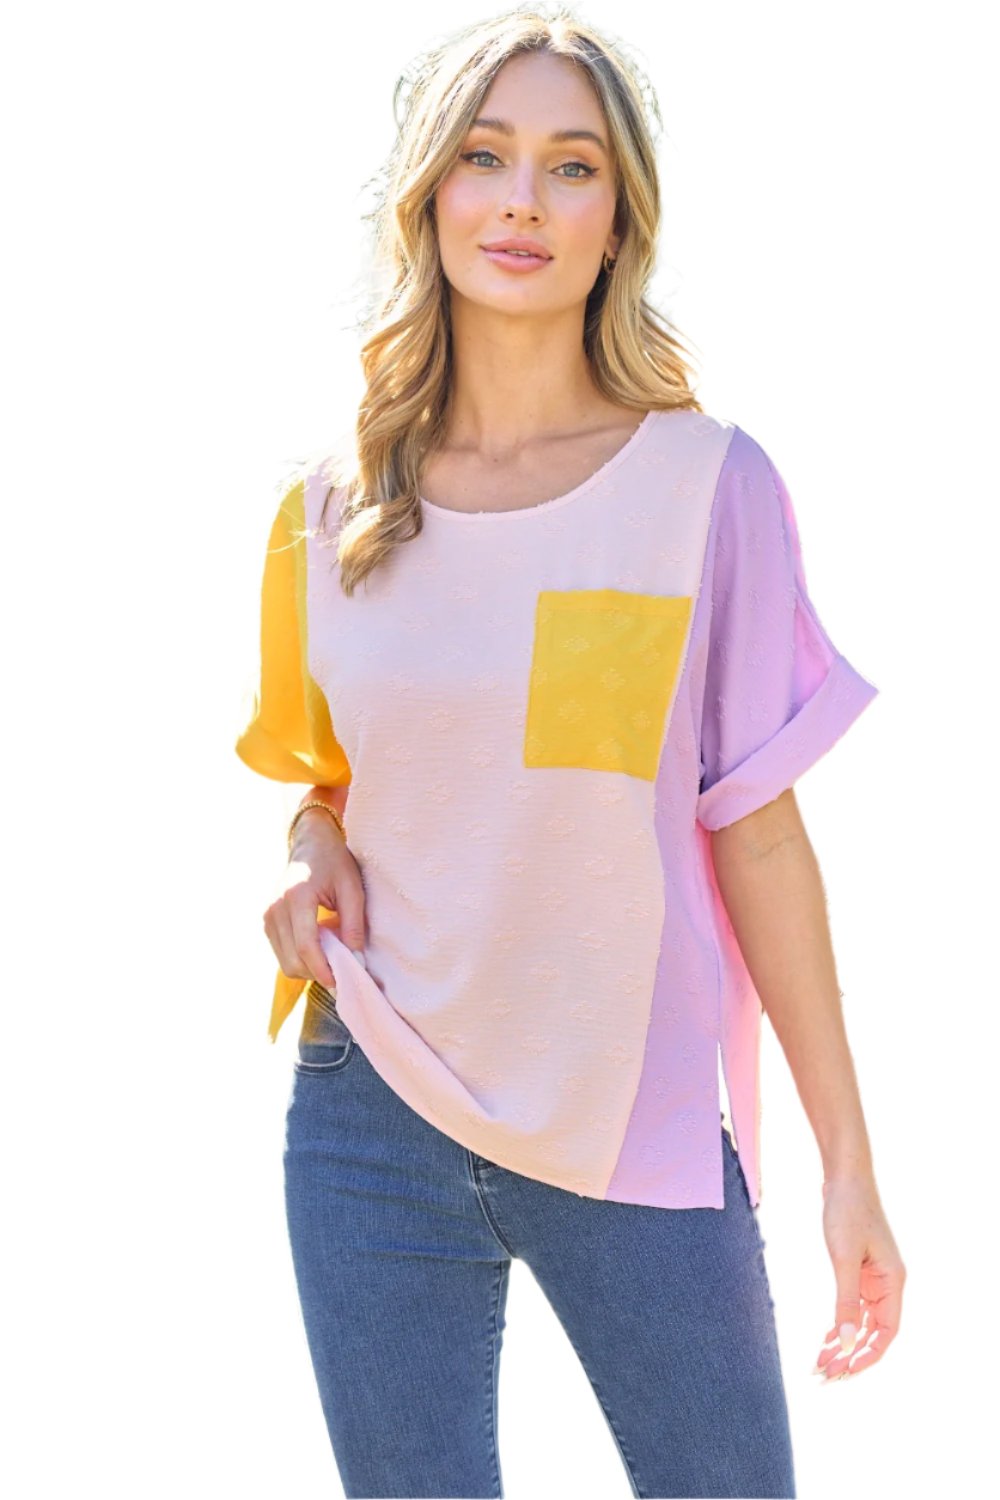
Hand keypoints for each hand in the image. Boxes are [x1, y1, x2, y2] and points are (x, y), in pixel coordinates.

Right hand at [262, 818, 366, 988]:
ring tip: (331, 957)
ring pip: (284, 961)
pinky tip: (318, 948)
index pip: (306, 945)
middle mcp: (275, 907)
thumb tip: (355, 959)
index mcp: (296, 897)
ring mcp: (267, 915)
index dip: (322, 969)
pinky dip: (300, 959)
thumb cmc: (334, 862)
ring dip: (308, 968)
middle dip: (317, 972)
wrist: (310, 843)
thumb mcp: (352, 888)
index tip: (340, 982)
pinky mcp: (267, 921)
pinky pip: (281, 953)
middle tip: (341, 972)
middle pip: (292, 959)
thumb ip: (353, 924)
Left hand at [814, 1176, 905, 1382]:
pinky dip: (839, 1325)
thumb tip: (846, 1343)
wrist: (844, 1176)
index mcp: (893, 1282)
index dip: (867, 1356)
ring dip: (842, 1344)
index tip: (843, 1373)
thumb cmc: (847, 1211)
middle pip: (873, 1333)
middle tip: (824, 1376)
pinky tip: (824, 1341)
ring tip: (819, 1365)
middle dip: (850, 1356)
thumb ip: (846, 1302)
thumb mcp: (844, 1258)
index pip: (886, 1333)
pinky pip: (852, 1308)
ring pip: (861, 1323)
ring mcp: (873, 1278)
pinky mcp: (859, 1271)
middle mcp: (888, 1284)